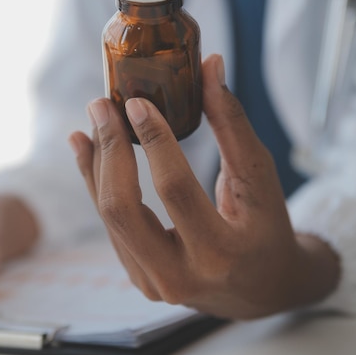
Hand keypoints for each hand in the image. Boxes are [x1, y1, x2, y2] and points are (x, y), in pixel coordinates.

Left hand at [70, 54, 339, 319]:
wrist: (263, 287)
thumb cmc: (267, 226)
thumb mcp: (260, 176)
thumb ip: (232, 123)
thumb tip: (209, 67)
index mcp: (221, 253)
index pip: (175, 189)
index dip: (154, 141)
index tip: (136, 101)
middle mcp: (181, 277)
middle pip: (123, 209)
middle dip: (108, 151)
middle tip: (101, 105)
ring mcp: (154, 283)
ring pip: (109, 218)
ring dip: (95, 164)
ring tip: (93, 121)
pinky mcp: (140, 277)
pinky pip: (111, 226)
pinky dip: (96, 184)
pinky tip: (89, 151)